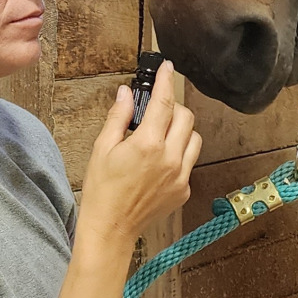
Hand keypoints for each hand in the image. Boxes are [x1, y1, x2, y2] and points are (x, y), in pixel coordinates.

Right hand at [79, 61, 200, 244]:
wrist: (111, 230)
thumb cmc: (102, 190)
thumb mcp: (102, 148)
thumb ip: (118, 117)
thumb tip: (127, 93)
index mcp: (148, 145)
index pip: (164, 102)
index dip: (166, 80)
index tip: (167, 67)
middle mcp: (170, 158)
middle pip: (186, 117)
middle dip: (173, 106)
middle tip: (156, 109)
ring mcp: (180, 176)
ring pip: (194, 138)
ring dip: (181, 129)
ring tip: (161, 133)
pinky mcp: (183, 190)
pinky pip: (190, 161)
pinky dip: (180, 152)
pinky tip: (161, 158)